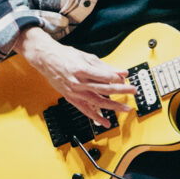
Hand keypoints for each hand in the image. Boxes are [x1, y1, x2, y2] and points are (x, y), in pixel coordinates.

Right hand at [14, 28, 134, 126]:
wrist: (46, 60)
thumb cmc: (65, 56)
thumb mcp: (86, 57)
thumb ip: (104, 66)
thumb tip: (121, 72)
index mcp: (82, 69)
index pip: (105, 77)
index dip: (118, 78)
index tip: (126, 79)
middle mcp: (78, 82)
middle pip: (104, 89)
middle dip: (121, 91)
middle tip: (133, 91)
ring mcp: (74, 92)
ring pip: (97, 101)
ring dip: (113, 106)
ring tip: (125, 108)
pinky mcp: (71, 98)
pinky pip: (85, 110)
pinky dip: (95, 117)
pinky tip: (105, 121)